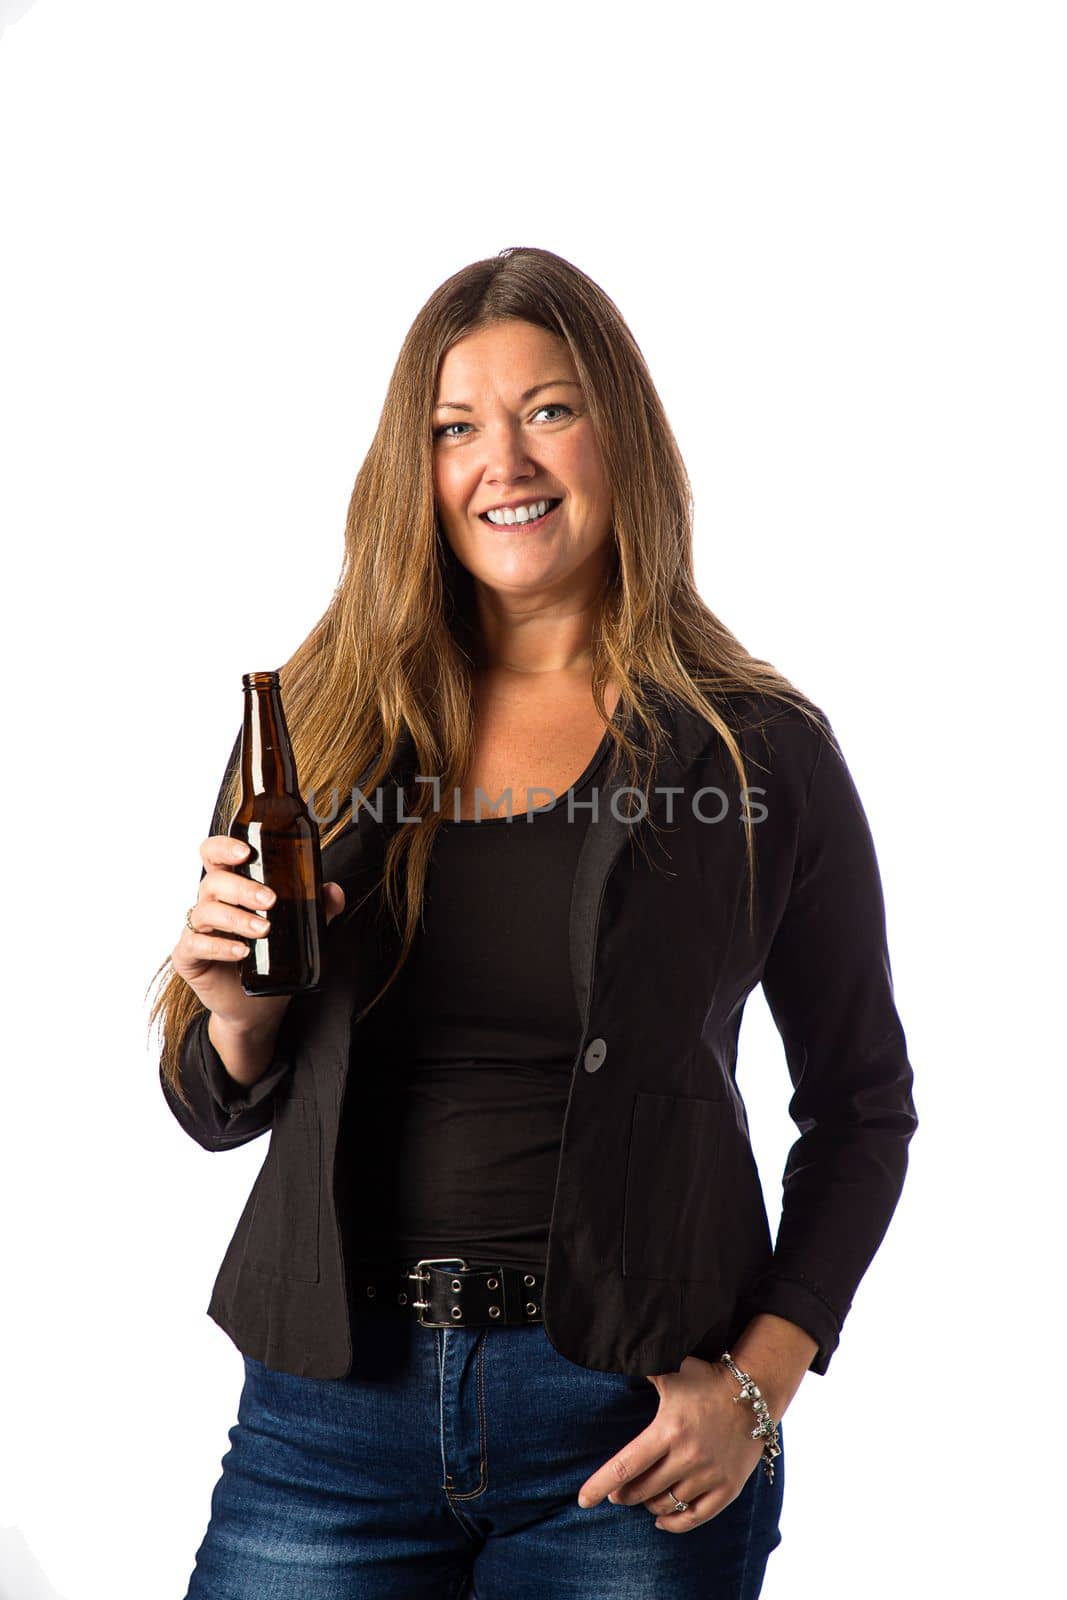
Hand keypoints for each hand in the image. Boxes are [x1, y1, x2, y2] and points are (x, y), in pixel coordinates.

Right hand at [171, 835, 345, 1029]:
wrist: (257, 1006)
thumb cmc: (271, 958)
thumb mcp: (299, 929)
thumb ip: (316, 907)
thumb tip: (333, 891)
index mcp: (230, 888)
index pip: (214, 855)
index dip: (223, 847)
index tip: (246, 852)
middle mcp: (209, 904)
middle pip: (214, 881)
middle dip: (243, 888)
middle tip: (270, 900)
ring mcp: (196, 930)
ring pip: (206, 911)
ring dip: (237, 918)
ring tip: (264, 930)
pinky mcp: (188, 957)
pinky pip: (195, 944)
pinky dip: (219, 946)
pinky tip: (240, 951)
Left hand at [575, 1356, 766, 1533]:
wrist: (754, 1395)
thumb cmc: (706, 1380)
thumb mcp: (672, 1371)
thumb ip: (642, 1367)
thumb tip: (612, 1352)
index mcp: (668, 1430)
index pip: (625, 1465)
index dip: (600, 1485)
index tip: (582, 1500)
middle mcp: (688, 1456)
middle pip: (642, 1490)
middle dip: (623, 1494)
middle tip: (617, 1492)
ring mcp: (709, 1475)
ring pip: (666, 1504)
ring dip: (648, 1504)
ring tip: (642, 1496)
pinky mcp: (728, 1489)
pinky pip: (695, 1517)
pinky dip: (674, 1522)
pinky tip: (661, 1518)